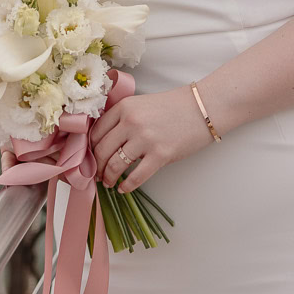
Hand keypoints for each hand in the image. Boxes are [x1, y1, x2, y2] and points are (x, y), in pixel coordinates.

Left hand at [88, 88, 212, 191]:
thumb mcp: (142, 104)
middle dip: (96, 167)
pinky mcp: (160, 155)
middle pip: (101, 151)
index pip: (96, 133)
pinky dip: (126, 186)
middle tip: (97, 175)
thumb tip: (105, 144)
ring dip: (108, 178)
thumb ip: (123, 119)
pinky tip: (124, 189)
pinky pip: (136, 177)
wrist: (203, 107)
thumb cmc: (174, 106)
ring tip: (109, 183)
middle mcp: (131, 122)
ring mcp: (145, 139)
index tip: (90, 159)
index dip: (89, 150)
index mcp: (124, 107)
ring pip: (115, 165)